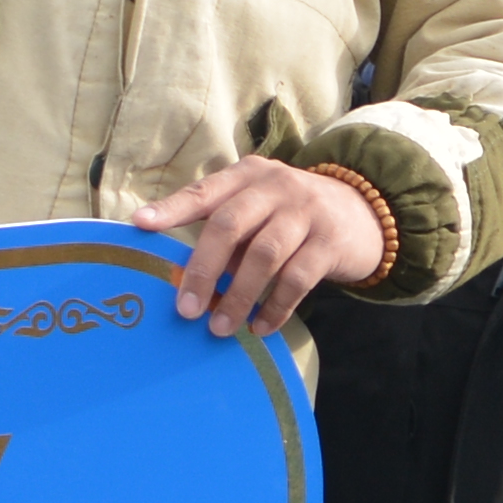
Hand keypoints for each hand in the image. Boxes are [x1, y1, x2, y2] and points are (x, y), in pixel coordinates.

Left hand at [138, 155, 392, 332]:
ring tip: (219, 327)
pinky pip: (297, 279)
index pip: (204, 191)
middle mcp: (276, 187)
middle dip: (203, 269)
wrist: (362, 212)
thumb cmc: (291, 216)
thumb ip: (228, 231)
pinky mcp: (329, 242)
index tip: (140, 226)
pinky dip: (274, 308)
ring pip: (264, 256)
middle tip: (186, 309)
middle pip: (230, 225)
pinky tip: (260, 327)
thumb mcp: (260, 207)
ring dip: (237, 296)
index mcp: (248, 175)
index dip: (171, 209)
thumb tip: (186, 279)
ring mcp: (306, 212)